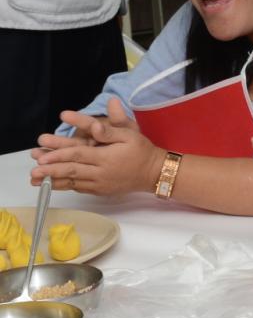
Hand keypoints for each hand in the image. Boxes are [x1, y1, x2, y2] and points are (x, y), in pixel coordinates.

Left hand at [31, 99, 160, 195]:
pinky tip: (54, 185)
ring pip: (73, 183)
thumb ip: (110, 130)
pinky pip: (80, 188)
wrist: (154, 172)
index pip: (78, 155)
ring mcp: (100, 184)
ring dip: (53, 182)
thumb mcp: (130, 135)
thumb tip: (94, 126)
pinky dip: (66, 186)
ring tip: (36, 182)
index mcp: (106, 157)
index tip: (42, 158)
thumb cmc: (141, 150)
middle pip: (72, 171)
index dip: (58, 156)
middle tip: (33, 173)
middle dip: (50, 172)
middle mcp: (101, 172)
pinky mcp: (101, 191)